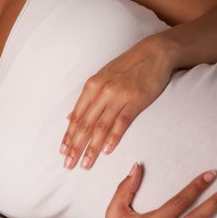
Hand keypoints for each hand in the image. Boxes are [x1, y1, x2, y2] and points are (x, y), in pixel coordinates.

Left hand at [60, 37, 174, 168]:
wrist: (154, 53)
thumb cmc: (127, 67)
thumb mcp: (102, 78)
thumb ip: (87, 99)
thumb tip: (69, 117)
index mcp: (92, 86)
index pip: (77, 116)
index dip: (69, 135)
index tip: (63, 152)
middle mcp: (102, 91)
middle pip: (86, 124)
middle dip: (76, 146)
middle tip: (69, 164)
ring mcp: (119, 95)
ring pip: (101, 126)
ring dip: (92, 148)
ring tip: (85, 164)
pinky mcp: (136, 99)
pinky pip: (122, 121)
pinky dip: (113, 137)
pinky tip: (106, 151)